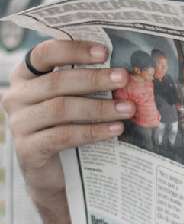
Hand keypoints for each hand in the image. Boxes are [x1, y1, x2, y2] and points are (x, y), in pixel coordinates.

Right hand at [1, 40, 133, 208]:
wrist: (55, 174)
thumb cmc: (67, 127)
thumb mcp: (72, 100)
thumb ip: (84, 82)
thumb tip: (122, 69)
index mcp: (25, 76)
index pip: (45, 53)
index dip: (74, 50)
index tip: (105, 52)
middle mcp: (16, 96)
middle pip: (56, 82)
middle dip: (94, 79)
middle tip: (123, 79)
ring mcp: (19, 123)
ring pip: (61, 109)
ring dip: (99, 108)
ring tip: (127, 109)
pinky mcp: (27, 149)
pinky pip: (63, 136)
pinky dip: (92, 132)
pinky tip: (114, 130)